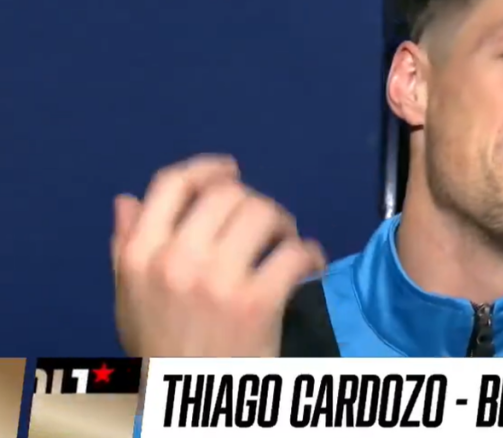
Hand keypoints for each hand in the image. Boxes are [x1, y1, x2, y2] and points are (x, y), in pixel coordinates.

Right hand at [112, 154, 325, 356]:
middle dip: (255, 203)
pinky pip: (295, 253)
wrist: (190, 398)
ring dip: (284, 225)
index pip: (171, 184)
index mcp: (140, 255)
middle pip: (227, 194)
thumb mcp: (129, 299)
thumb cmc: (161, 347)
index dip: (206, 169)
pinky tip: (308, 268)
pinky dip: (310, 255)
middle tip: (267, 227)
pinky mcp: (256, 302)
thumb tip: (126, 200)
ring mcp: (217, 280)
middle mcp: (175, 259)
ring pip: (263, 213)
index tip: (230, 171)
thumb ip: (125, 247)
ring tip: (285, 245)